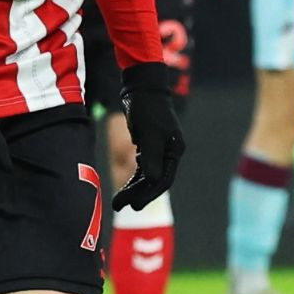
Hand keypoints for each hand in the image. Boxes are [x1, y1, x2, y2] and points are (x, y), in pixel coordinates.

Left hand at [114, 61, 185, 209]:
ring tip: (118, 199)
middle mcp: (170, 151)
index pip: (164, 180)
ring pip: (149, 174)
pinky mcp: (149, 143)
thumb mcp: (148, 133)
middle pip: (156, 180)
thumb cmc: (147, 108)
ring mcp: (160, 147)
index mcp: (174, 150)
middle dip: (138, 193)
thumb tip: (154, 181)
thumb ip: (152, 157)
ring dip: (134, 187)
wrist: (142, 87)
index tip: (133, 206)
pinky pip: (144, 166)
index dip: (148, 195)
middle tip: (119, 205)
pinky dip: (135, 176)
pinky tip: (126, 184)